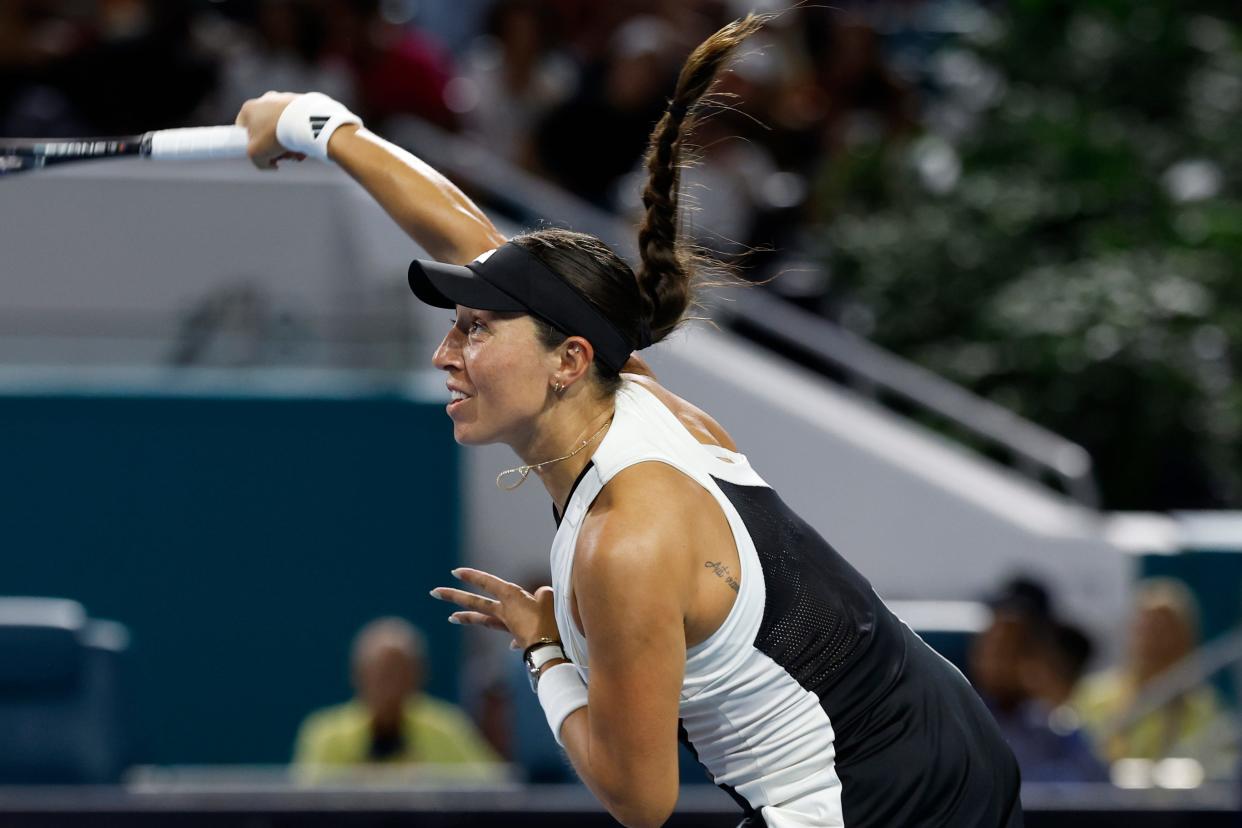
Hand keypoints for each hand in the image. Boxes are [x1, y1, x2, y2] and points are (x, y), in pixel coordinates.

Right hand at [234, 91, 305, 170]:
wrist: (304, 122)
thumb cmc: (275, 134)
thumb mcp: (256, 154)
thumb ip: (258, 161)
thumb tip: (271, 164)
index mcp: (248, 108)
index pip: (244, 130)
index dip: (252, 145)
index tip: (263, 154)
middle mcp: (265, 100)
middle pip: (266, 131)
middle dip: (275, 148)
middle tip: (284, 156)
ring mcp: (283, 100)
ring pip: (283, 128)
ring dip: (289, 144)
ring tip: (298, 152)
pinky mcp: (300, 102)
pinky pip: (297, 122)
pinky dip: (301, 135)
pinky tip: (307, 145)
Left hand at [430, 568, 558, 649]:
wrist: (549, 650)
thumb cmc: (549, 620)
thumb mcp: (548, 598)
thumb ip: (541, 594)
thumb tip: (538, 598)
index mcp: (511, 597)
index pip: (488, 583)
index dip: (472, 576)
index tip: (455, 572)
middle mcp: (505, 611)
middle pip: (475, 602)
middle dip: (454, 596)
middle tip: (434, 592)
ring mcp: (509, 626)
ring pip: (484, 619)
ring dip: (468, 617)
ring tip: (452, 617)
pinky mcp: (518, 638)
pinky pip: (509, 635)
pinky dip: (510, 637)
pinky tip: (511, 645)